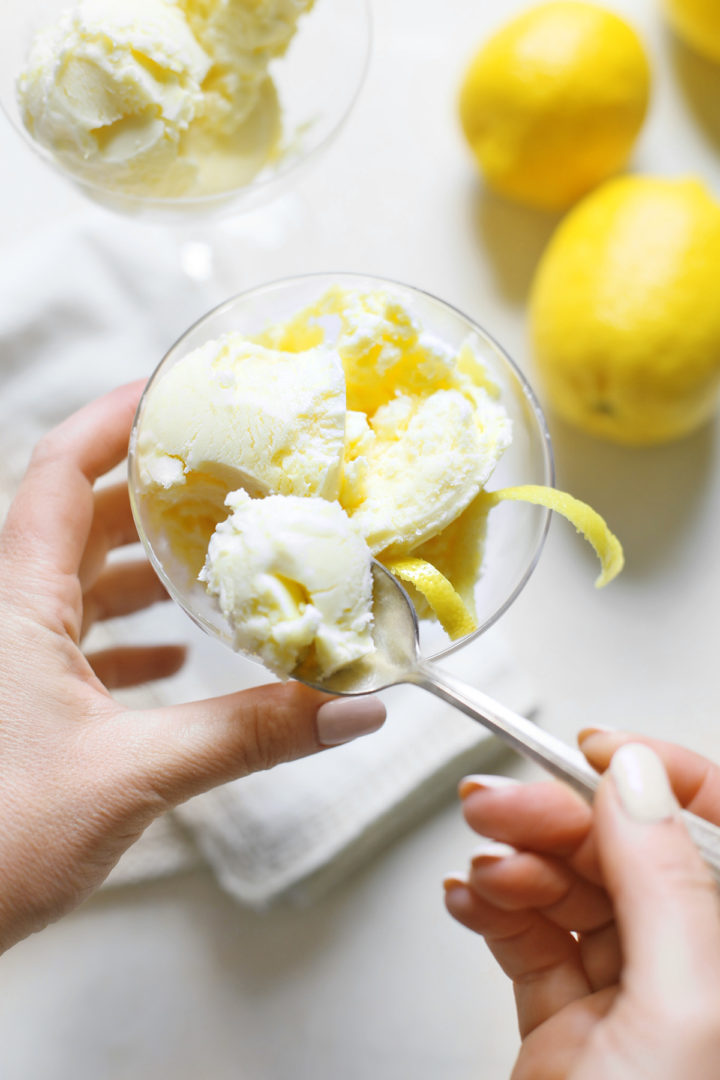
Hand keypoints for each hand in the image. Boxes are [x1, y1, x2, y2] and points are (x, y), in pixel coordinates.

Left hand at [0, 382, 384, 952]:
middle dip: (148, 500)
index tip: (169, 395)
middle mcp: (4, 616)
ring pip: (71, 587)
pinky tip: (167, 661)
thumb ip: (248, 734)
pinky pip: (66, 646)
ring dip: (136, 572)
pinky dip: (118, 640)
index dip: (111, 423)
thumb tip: (351, 706)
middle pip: (75, 524)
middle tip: (218, 486)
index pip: (59, 474)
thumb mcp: (133, 774)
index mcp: (16, 602)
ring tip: (204, 568)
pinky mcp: (13, 706)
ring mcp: (7, 660)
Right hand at [444, 731, 719, 1079]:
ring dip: (514, 862)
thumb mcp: (680, 1012)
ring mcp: (627, 994)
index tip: (595, 749)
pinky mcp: (568, 1021)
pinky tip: (469, 900)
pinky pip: (530, 938)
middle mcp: (688, 963)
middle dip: (553, 819)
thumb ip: (662, 885)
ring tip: (481, 867)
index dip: (659, 774)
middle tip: (495, 806)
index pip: (713, 824)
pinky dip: (492, 910)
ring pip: (570, 888)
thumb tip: (636, 776)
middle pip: (624, 850)